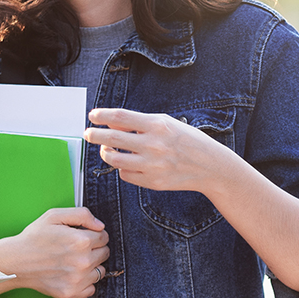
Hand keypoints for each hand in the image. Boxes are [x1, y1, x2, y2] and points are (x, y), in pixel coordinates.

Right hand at [0, 207, 109, 297]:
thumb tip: (100, 226)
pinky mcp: (72, 293)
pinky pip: (91, 289)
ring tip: (72, 261)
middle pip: (105, 254)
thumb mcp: (54, 215)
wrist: (16, 261)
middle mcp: (83, 262)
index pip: (104, 237)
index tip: (81, 236)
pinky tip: (70, 274)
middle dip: (94, 249)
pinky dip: (84, 283)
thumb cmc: (34, 237)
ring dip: (91, 266)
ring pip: (100, 271)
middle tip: (75, 248)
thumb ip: (82, 215)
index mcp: (81, 241)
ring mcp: (78, 280)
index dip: (93, 234)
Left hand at [85, 107, 233, 192]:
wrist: (210, 166)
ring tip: (105, 149)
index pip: (120, 118)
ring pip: (114, 159)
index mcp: (157, 125)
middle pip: (112, 139)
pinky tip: (126, 163)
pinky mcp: (152, 182)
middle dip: (94, 135)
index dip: (102, 116)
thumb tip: (112, 124)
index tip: (92, 116)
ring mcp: (152, 165)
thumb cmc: (186, 140)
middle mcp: (153, 145)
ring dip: (105, 153)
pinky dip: (121, 168)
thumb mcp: (166, 123)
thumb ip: (140, 123)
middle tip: (88, 133)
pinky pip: (125, 175)